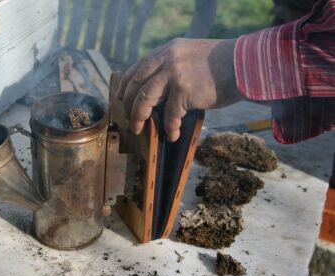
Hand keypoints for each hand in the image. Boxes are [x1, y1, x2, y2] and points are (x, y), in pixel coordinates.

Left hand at [116, 38, 243, 140]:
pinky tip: (172, 135)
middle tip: (130, 119)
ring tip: (139, 130)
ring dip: (139, 117)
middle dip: (129, 104)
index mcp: (168, 50)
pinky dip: (170, 127)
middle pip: (137, 84)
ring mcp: (174, 73)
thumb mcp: (192, 55)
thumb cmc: (222, 65)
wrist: (246, 64)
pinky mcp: (184, 89)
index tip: (120, 97)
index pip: (139, 67)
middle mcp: (168, 58)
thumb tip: (158, 89)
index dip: (126, 84)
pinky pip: (170, 113)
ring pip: (145, 98)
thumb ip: (173, 66)